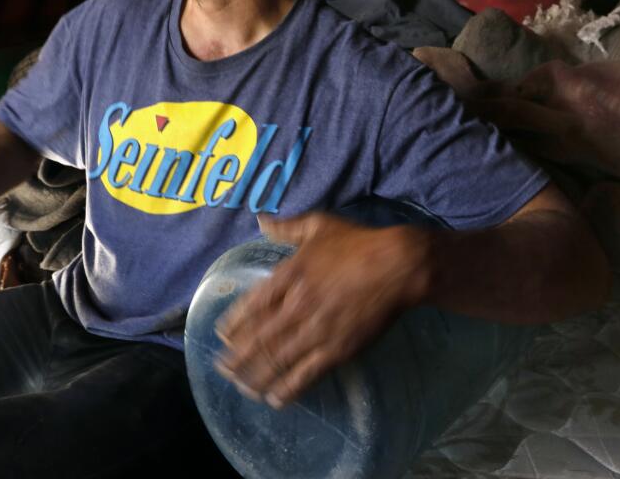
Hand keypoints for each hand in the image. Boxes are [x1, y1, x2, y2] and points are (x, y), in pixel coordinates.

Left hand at [215, 213, 429, 408]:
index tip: (221, 335)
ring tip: (241, 388)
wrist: (398, 265)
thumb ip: (287, 227)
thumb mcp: (319, 226)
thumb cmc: (358, 243)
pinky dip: (287, 389)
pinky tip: (275, 399)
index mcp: (289, 275)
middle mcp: (296, 306)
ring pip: (276, 360)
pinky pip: (305, 374)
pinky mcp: (337, 349)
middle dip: (237, 356)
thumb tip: (260, 220)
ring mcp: (315, 330)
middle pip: (258, 337)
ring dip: (255, 376)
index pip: (251, 305)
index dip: (233, 323)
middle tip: (222, 369)